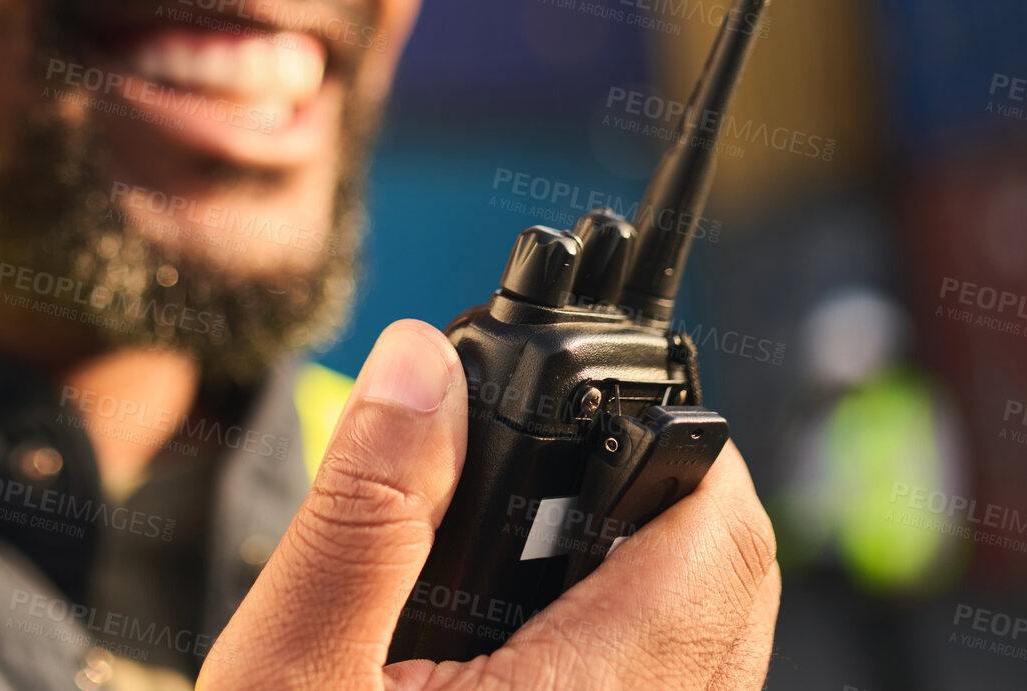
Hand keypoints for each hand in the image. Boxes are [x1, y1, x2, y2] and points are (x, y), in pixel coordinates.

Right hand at [200, 319, 780, 690]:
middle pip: (732, 579)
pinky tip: (518, 618)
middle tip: (555, 443)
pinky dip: (625, 620)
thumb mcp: (294, 672)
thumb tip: (421, 368)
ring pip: (710, 637)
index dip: (671, 433)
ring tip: (529, 521)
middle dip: (665, 482)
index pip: (712, 535)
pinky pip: (668, 685)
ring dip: (648, 553)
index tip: (585, 389)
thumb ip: (367, 512)